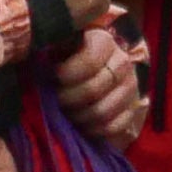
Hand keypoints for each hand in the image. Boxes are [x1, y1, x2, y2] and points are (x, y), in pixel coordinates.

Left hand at [48, 22, 146, 143]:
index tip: (53, 78)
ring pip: (103, 111)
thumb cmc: (67, 55)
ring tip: (66, 114)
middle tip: (55, 101)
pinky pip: (114, 126)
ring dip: (79, 117)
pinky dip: (94, 130)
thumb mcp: (58, 43)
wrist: (91, 66)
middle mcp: (123, 62)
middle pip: (94, 89)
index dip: (67, 73)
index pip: (90, 60)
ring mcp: (131, 87)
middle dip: (68, 99)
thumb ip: (50, 47)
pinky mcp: (133, 108)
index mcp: (103, 41)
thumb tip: (38, 62)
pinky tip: (81, 125)